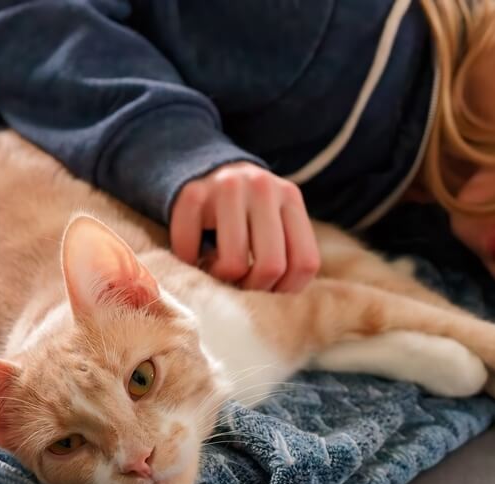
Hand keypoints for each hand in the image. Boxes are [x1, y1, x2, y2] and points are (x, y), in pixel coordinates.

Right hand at [169, 162, 320, 291]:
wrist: (206, 167)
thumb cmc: (248, 211)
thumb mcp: (277, 222)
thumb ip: (287, 254)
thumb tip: (280, 305)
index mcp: (290, 197)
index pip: (304, 262)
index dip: (287, 289)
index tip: (269, 289)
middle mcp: (262, 187)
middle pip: (271, 266)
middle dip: (254, 288)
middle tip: (241, 284)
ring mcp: (226, 187)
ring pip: (233, 264)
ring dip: (222, 278)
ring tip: (218, 267)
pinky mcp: (192, 193)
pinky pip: (191, 249)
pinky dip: (190, 261)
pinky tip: (196, 252)